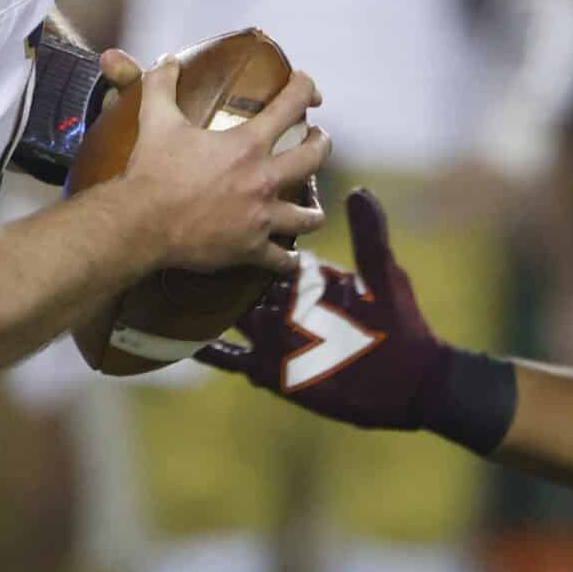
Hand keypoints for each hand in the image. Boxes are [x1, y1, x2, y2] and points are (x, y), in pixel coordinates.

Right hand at [118, 53, 328, 273]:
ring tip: (312, 208)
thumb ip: (162, 85)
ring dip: (312, 210)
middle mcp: (264, 180)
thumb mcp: (157, 120)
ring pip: (308, 216)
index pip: (291, 106)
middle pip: (314, 157)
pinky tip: (290, 259)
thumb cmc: (152, 171)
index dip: (305, 89)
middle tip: (317, 140)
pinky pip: (281, 260)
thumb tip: (166, 60)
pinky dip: (287, 260)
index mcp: (247, 145)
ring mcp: (261, 217)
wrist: (141, 223)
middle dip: (321, 145)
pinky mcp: (251, 249)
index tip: (307, 86)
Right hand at [199, 190, 453, 428]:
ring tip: (165, 286)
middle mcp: (287, 305)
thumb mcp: (383, 276)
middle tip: (180, 245)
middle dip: (217, 268)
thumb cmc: (401, 324)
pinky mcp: (272, 371)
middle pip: (242, 283)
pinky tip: (179, 343)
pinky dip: (208, 351)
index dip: (249, 232)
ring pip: (230, 317)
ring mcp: (276, 338)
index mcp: (309, 279)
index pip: (271, 250)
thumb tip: (358, 190)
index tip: (219, 207)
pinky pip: (232, 360)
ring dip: (203, 306)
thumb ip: (369, 236)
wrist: (406, 382)